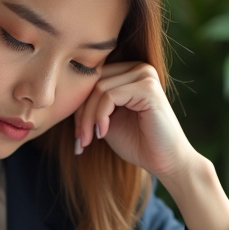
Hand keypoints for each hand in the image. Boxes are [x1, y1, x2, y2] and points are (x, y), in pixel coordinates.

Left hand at [74, 61, 228, 229]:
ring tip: (87, 139)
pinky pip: (109, 96)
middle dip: (81, 113)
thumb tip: (63, 95)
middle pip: (93, 81)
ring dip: (87, 118)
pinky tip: (102, 133)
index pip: (92, 79)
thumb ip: (92, 104)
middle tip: (79, 140)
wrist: (165, 162)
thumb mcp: (107, 120)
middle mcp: (139, 68)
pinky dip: (100, 116)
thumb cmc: (137, 143)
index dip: (79, 106)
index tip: (77, 134)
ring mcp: (145, 75)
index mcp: (129, 72)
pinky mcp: (148, 87)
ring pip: (98, 89)